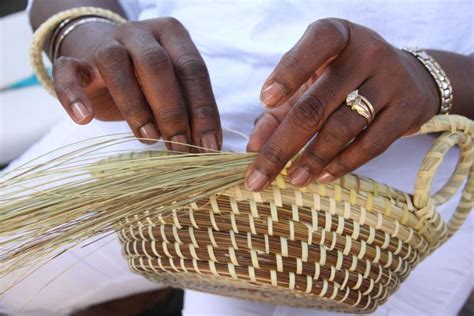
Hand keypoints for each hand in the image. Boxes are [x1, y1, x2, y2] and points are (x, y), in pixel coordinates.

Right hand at [52, 17, 220, 150]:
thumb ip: (188, 108)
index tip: (209, 145)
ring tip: (149, 138)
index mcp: (171, 35)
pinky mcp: (75, 61)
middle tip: (180, 145)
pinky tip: (84, 119)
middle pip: (157, 65)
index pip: (193, 69)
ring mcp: (106, 44)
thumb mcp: (173, 88)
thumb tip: (207, 146)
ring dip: (135, 106)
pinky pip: (68, 72)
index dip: (203, 110)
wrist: (102, 57)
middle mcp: (139, 34)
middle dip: (172, 110)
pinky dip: (73, 95)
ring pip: (115, 64)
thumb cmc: (147, 80)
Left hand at [246, 18, 438, 190]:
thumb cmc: (343, 81)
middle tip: (257, 176)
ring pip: (342, 128)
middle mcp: (366, 52)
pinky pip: (371, 144)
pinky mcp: (408, 109)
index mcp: (337, 36)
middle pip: (316, 105)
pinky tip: (322, 177)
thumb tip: (254, 146)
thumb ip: (279, 111)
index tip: (265, 101)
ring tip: (292, 179)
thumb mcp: (310, 83)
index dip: (288, 72)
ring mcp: (391, 79)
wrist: (408, 79)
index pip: (314, 45)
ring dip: (312, 159)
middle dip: (281, 146)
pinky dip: (343, 164)